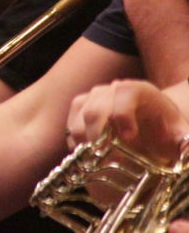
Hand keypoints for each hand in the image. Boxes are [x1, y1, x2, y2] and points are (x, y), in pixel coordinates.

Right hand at [67, 79, 188, 165]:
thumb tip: (185, 145)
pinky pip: (72, 122)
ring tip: (98, 159)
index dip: (123, 114)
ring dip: (86, 139)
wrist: (153, 122)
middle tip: (106, 157)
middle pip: (96, 106)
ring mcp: (94, 96)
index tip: (128, 138)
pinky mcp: (81, 107)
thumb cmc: (166, 130)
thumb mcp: (181, 134)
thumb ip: (184, 141)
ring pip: (80, 114)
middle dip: (99, 134)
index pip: (125, 93)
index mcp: (140, 90)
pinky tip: (89, 154)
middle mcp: (113, 89)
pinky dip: (77, 141)